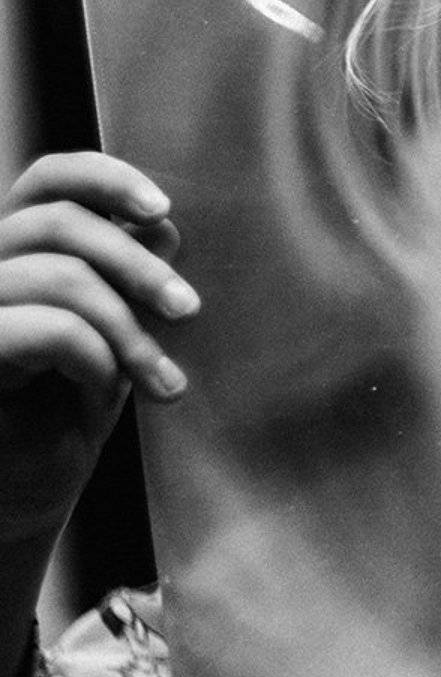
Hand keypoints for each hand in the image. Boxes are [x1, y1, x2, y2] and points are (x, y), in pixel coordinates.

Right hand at [0, 151, 197, 542]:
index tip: (162, 210)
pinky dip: (94, 356)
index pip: (48, 179)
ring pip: (60, 275)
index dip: (105, 178)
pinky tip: (104, 391)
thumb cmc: (62, 416)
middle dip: (139, 266)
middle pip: (59, 222)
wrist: (22, 499)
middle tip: (188, 310)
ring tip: (161, 381)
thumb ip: (126, 282)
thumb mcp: (112, 339)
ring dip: (128, 329)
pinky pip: (47, 329)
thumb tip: (162, 229)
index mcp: (16, 252)